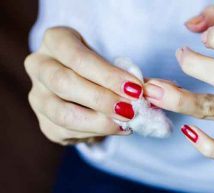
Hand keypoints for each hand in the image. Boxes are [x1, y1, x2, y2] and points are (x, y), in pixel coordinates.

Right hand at [25, 27, 142, 144]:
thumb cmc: (101, 70)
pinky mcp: (44, 123)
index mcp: (55, 40)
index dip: (107, 74)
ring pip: (62, 113)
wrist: (86, 88)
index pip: (77, 56)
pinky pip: (67, 132)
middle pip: (63, 83)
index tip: (135, 89)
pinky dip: (95, 133)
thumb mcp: (114, 64)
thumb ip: (130, 77)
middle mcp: (38, 66)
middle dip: (102, 99)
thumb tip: (149, 92)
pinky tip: (115, 128)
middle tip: (130, 109)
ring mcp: (37, 97)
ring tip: (125, 123)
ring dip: (99, 121)